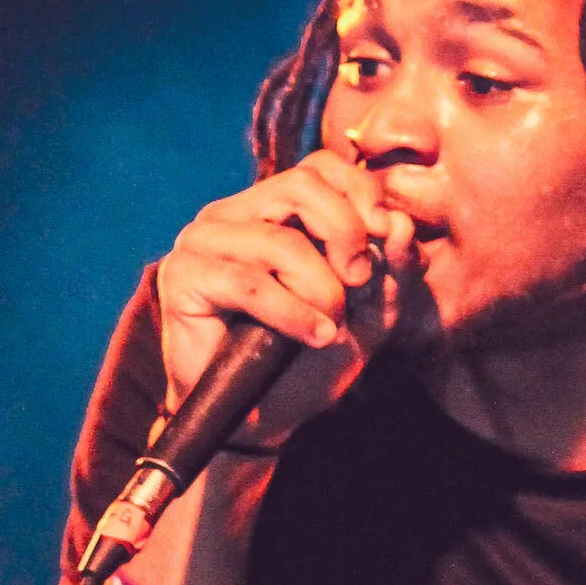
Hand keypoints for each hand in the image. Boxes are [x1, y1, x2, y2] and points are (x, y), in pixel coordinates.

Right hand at [154, 147, 421, 443]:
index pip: (321, 166)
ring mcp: (203, 241)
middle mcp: (235, 213)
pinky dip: (292, 312)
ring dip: (320, 287)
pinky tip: (314, 335)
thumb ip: (392, 269)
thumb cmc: (309, 361)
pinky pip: (249, 282)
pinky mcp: (182, 276)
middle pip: (300, 186)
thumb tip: (402, 226)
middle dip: (345, 232)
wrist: (260, 418)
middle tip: (359, 281)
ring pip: (278, 239)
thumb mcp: (369, 313)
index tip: (387, 238)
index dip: (361, 192)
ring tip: (332, 324)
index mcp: (275, 207)